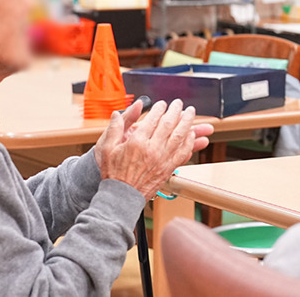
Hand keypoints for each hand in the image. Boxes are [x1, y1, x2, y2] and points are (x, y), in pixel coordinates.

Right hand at [96, 99, 214, 199]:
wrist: (122, 196)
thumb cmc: (114, 173)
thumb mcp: (108, 148)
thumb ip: (115, 128)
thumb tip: (117, 114)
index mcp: (137, 142)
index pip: (153, 119)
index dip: (160, 108)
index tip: (162, 104)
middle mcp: (152, 149)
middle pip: (169, 124)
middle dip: (176, 110)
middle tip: (179, 103)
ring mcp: (163, 159)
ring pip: (180, 136)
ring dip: (187, 122)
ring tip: (190, 112)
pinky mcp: (169, 168)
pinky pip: (183, 152)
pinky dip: (189, 141)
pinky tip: (190, 134)